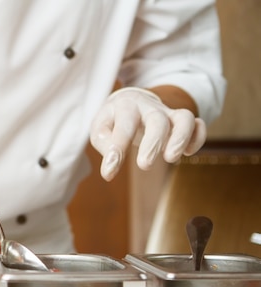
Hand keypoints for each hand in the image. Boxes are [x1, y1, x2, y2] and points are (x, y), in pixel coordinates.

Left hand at [90, 87, 205, 180]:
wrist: (132, 101)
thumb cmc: (113, 120)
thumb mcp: (100, 127)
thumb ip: (103, 141)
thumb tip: (112, 159)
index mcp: (126, 106)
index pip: (124, 126)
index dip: (117, 150)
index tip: (109, 173)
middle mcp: (149, 107)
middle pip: (157, 120)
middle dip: (153, 143)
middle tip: (144, 165)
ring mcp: (168, 113)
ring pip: (184, 118)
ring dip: (181, 138)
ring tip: (171, 158)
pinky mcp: (181, 121)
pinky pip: (197, 124)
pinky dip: (198, 137)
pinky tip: (188, 153)